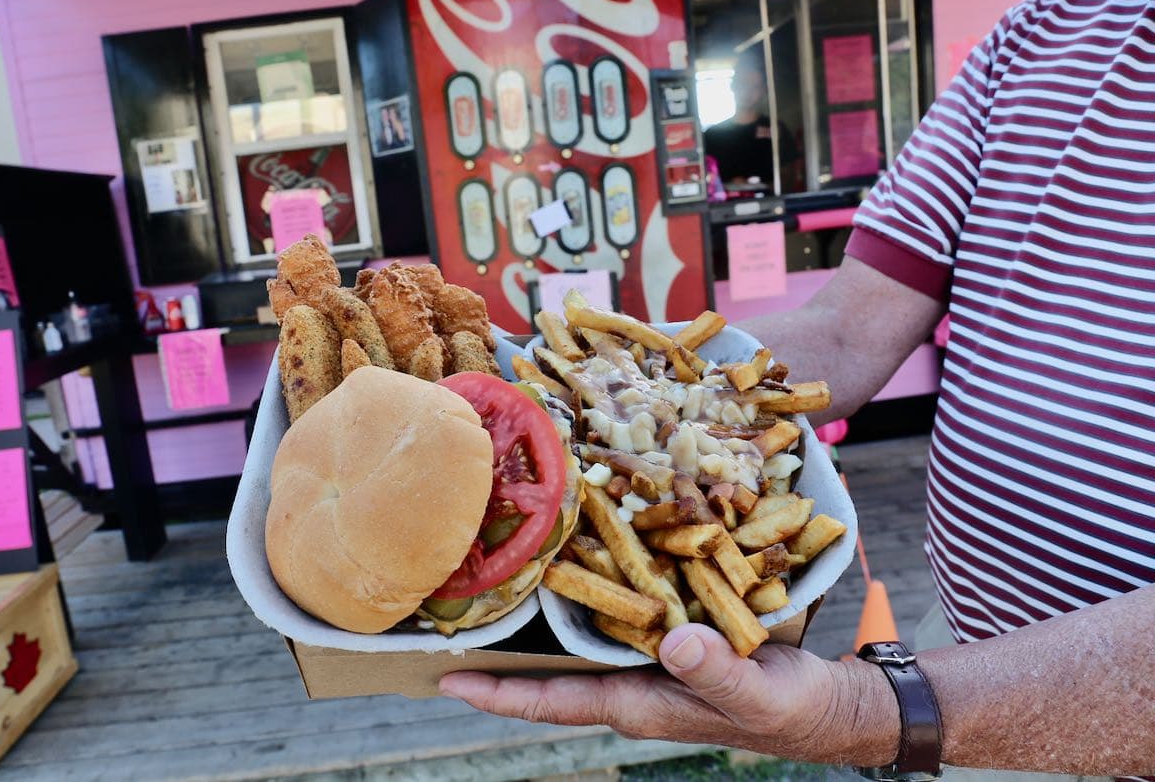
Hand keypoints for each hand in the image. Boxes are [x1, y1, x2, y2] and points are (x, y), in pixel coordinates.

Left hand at [438, 623, 897, 765]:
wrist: (826, 705)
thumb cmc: (790, 708)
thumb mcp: (757, 693)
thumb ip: (715, 669)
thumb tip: (673, 640)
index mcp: (638, 704)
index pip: (552, 704)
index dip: (498, 696)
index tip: (446, 682)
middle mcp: (629, 685)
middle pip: (548, 678)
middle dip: (498, 659)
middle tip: (448, 621)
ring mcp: (645, 666)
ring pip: (575, 647)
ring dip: (534, 626)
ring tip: (490, 587)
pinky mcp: (666, 643)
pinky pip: (612, 622)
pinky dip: (586, 598)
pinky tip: (571, 566)